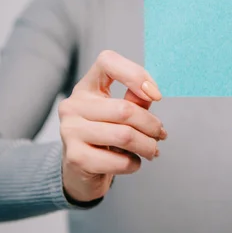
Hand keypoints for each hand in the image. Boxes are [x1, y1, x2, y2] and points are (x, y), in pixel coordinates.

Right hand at [59, 50, 165, 202]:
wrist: (80, 171)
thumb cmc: (105, 137)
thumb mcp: (119, 113)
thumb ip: (135, 100)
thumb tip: (152, 93)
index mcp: (86, 87)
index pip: (107, 61)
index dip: (136, 74)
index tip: (156, 96)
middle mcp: (73, 105)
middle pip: (125, 109)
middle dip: (152, 125)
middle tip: (161, 135)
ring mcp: (70, 131)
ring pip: (125, 135)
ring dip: (147, 146)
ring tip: (152, 150)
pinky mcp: (76, 158)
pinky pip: (119, 161)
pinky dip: (134, 164)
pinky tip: (133, 162)